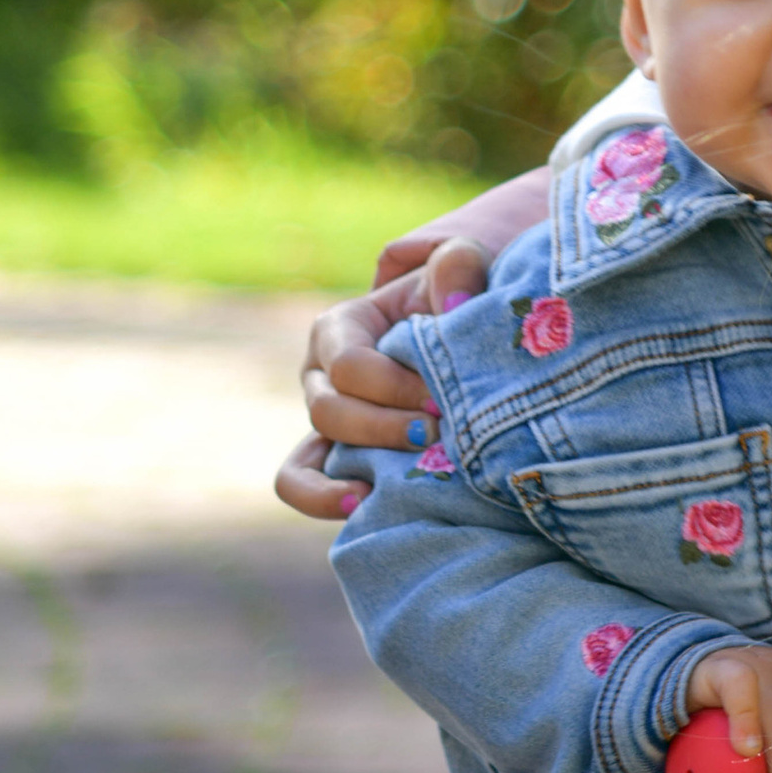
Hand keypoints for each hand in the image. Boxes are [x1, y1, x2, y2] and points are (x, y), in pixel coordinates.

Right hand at [278, 237, 493, 522]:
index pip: (348, 363)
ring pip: (309, 453)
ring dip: (356, 465)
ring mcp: (327, 421)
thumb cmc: (462, 304)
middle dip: (383, 427)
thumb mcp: (464, 270)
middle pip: (328, 411)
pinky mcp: (336, 459)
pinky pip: (300, 483)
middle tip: (438, 432)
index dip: (392, 386)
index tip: (441, 397)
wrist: (471, 345)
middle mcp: (322, 375)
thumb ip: (457, 266)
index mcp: (343, 327)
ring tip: (395, 480)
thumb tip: (453, 297)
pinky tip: (363, 505)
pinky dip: (321, 500)